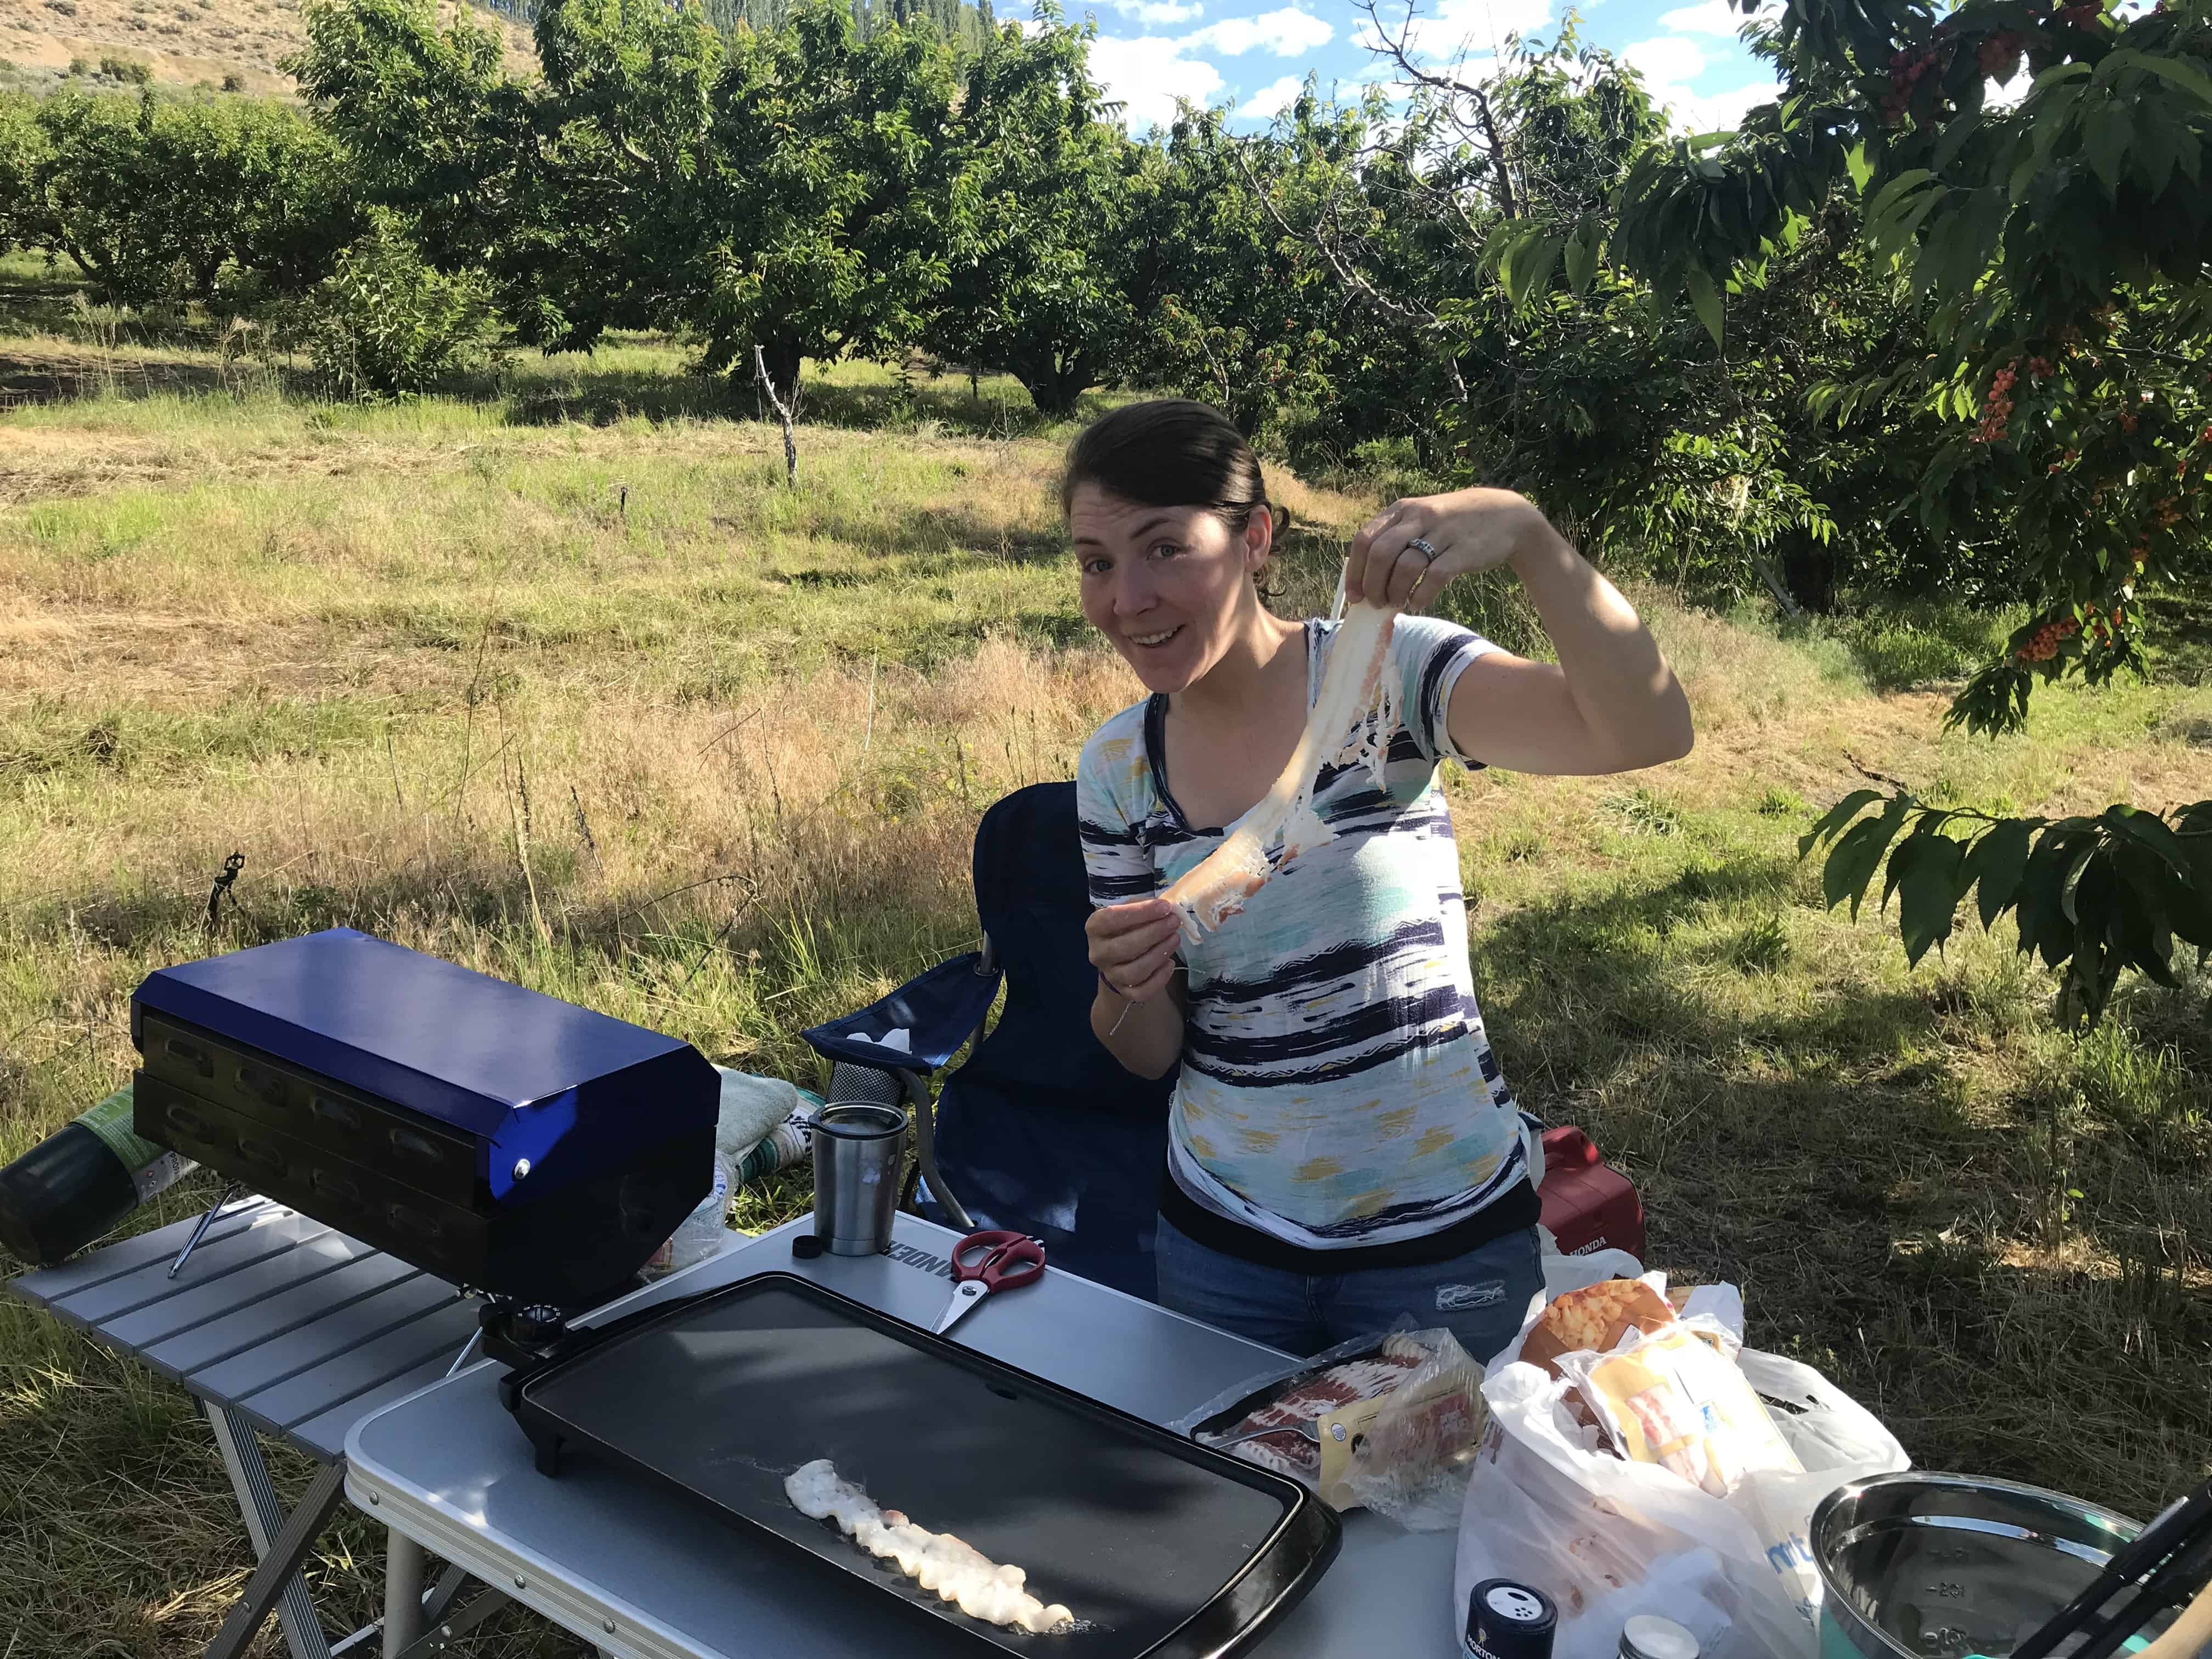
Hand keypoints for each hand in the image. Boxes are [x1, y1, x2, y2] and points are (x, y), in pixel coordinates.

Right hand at [1085, 898, 1181, 1004]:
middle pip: (1124, 947)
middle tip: (1173, 922)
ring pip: (1134, 971)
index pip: (1111, 918)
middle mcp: (1098, 953)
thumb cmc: (1127, 927)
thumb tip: (1166, 908)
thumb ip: (1143, 906)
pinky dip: (1159, 978)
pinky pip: (1142, 991)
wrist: (1120, 957)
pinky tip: (1170, 963)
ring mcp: (1110, 975)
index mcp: (1094, 928)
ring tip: (1175, 938)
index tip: (1164, 906)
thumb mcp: (1129, 910)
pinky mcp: (1124, 992)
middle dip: (1153, 933)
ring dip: (1159, 954)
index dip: (1139, 912)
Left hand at [1345, 487, 1552, 611]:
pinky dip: (1420, 595)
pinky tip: (1418, 602)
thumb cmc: (1453, 524)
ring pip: (1405, 567)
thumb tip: (1365, 579)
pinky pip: (1433, 578)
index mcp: (1402, 509)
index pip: (1365, 540)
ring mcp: (1442, 532)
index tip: (1355, 596)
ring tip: (1397, 604)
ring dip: (1395, 593)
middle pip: (1380, 554)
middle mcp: (1419, 517)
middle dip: (1373, 585)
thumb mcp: (1421, 519)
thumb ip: (1394, 539)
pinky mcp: (1463, 551)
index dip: (1355, 571)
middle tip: (1376, 603)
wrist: (1505, 516)